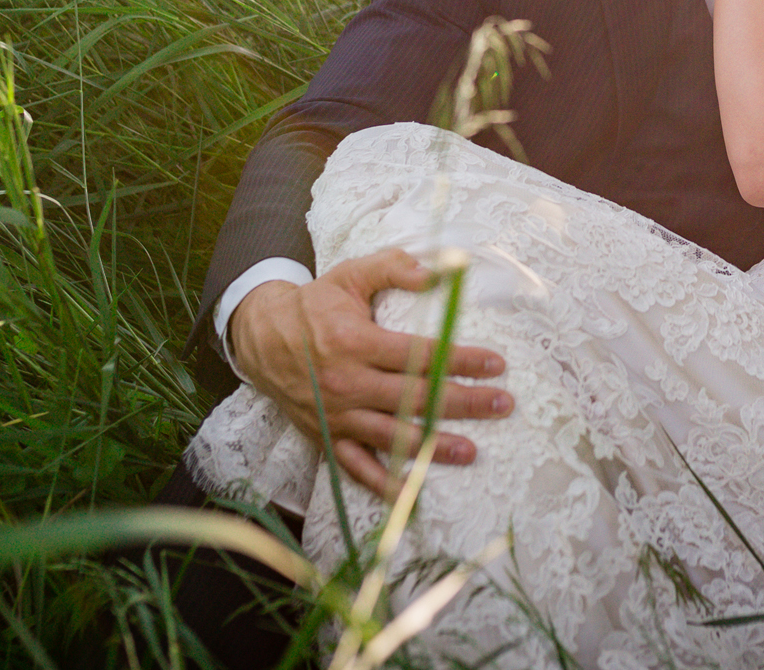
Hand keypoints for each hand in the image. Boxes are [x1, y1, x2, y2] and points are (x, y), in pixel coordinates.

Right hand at [226, 250, 512, 496]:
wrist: (261, 337)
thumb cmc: (314, 305)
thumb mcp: (350, 275)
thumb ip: (393, 269)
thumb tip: (437, 274)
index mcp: (355, 342)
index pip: (419, 355)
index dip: (460, 360)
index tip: (496, 364)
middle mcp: (346, 383)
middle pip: (414, 397)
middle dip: (463, 401)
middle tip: (502, 404)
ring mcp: (336, 415)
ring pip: (392, 436)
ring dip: (433, 445)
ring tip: (471, 451)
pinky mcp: (326, 436)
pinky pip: (356, 467)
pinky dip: (383, 484)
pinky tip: (412, 494)